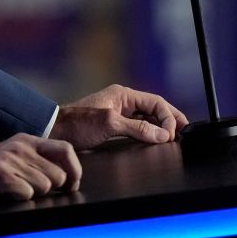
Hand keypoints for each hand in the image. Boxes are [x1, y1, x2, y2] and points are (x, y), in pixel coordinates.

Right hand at [0, 133, 81, 204]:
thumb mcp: (17, 159)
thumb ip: (40, 162)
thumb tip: (69, 179)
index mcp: (28, 140)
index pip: (66, 149)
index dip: (75, 170)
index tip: (72, 185)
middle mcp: (21, 145)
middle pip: (58, 175)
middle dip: (49, 189)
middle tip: (30, 190)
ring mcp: (10, 158)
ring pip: (44, 186)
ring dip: (32, 195)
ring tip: (14, 190)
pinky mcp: (0, 173)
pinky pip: (27, 193)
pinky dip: (19, 199)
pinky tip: (5, 194)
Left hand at [50, 84, 188, 149]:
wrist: (52, 133)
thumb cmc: (76, 124)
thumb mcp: (109, 124)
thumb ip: (137, 128)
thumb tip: (162, 134)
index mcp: (123, 95)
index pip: (155, 102)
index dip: (168, 116)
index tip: (172, 133)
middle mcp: (122, 103)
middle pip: (154, 109)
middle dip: (170, 120)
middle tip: (184, 132)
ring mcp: (118, 115)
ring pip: (147, 119)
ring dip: (160, 128)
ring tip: (173, 138)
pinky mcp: (113, 128)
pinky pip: (138, 129)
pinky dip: (149, 134)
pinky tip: (154, 142)